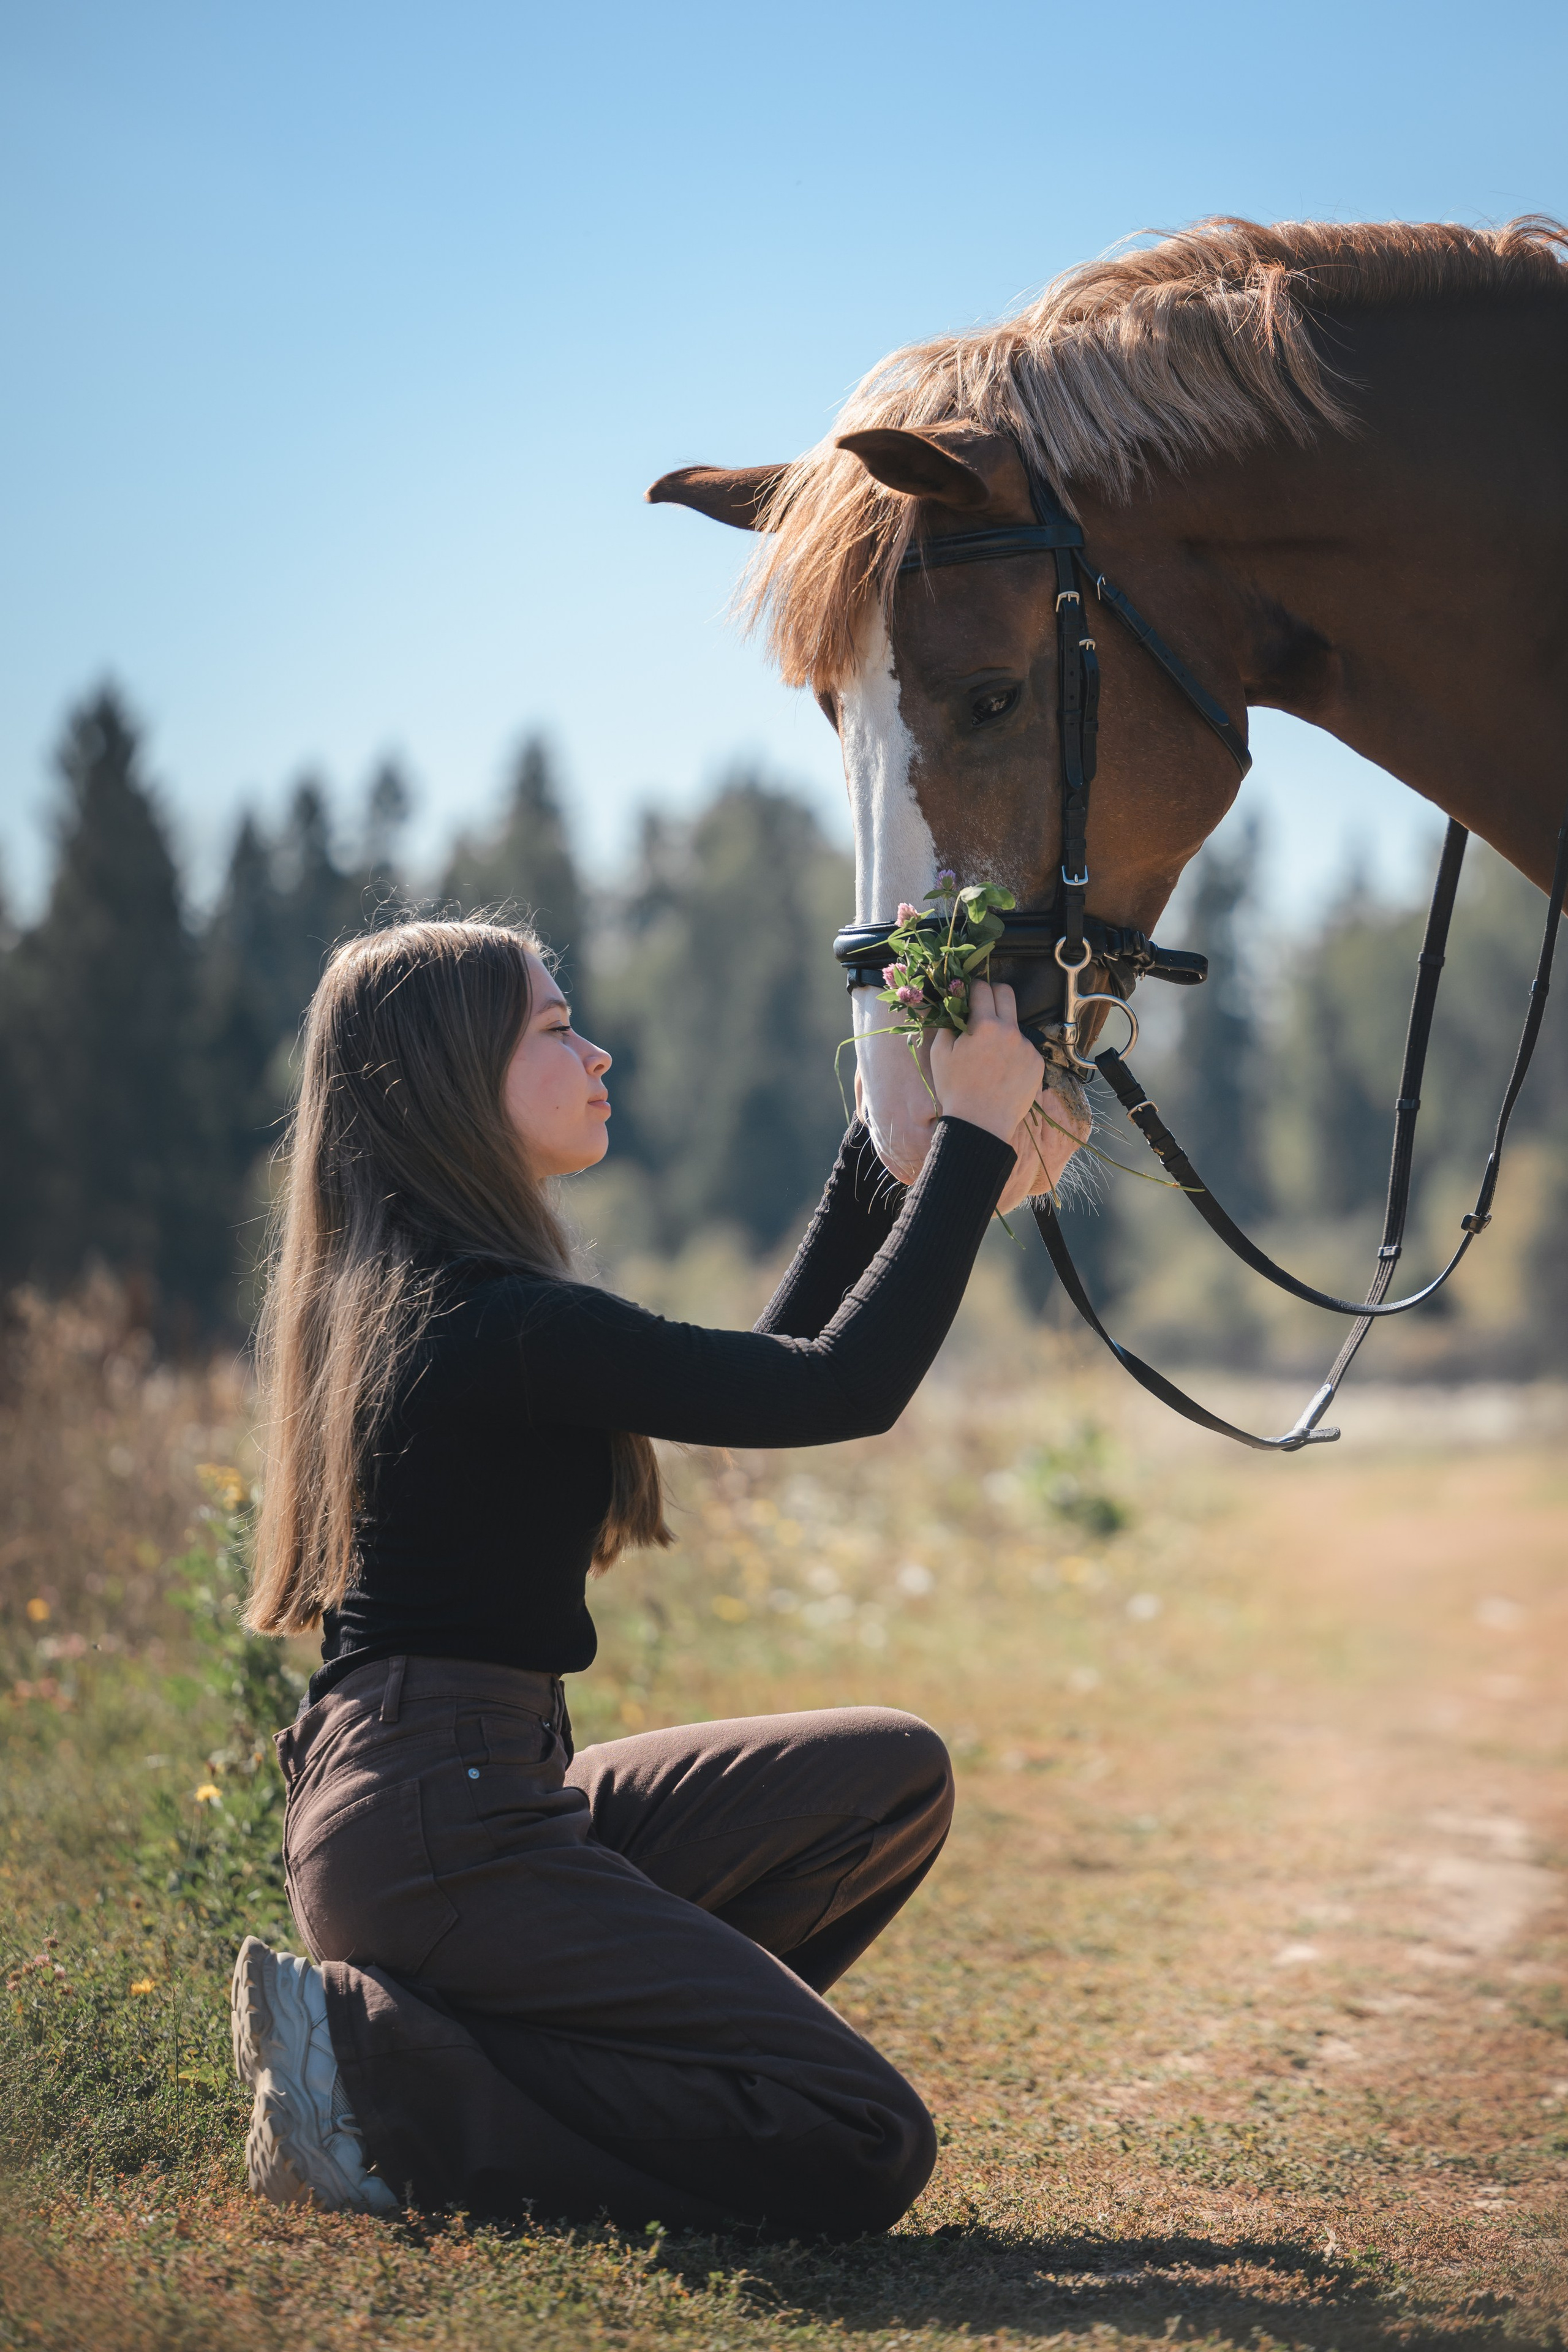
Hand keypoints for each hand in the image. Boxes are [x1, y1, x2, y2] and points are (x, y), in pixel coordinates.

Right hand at [928, 981, 1046, 1145]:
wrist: (980, 1124)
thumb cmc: (955, 1089)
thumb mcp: (940, 1053)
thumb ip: (947, 1023)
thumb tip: (953, 1006)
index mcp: (984, 1025)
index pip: (982, 988)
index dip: (972, 987)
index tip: (968, 993)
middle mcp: (1009, 1031)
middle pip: (1006, 993)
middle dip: (993, 992)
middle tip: (983, 1006)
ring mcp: (1026, 1047)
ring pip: (1014, 1024)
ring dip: (1002, 1030)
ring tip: (990, 1055)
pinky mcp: (1037, 1063)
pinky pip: (1024, 1048)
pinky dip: (1013, 1053)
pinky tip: (1002, 1071)